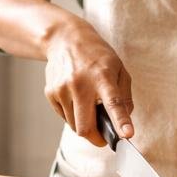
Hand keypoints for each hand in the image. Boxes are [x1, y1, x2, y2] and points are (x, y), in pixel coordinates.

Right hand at [43, 19, 132, 146]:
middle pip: (85, 127)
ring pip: (74, 126)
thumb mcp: (119, 68)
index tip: (126, 135)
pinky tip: (75, 98)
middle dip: (96, 138)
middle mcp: (80, 84)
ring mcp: (62, 89)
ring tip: (88, 106)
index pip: (113, 103)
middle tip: (104, 135)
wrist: (64, 39)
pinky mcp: (50, 93)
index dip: (120, 121)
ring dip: (84, 124)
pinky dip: (72, 115)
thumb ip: (125, 96)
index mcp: (102, 77)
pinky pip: (64, 117)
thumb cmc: (96, 55)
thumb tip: (123, 122)